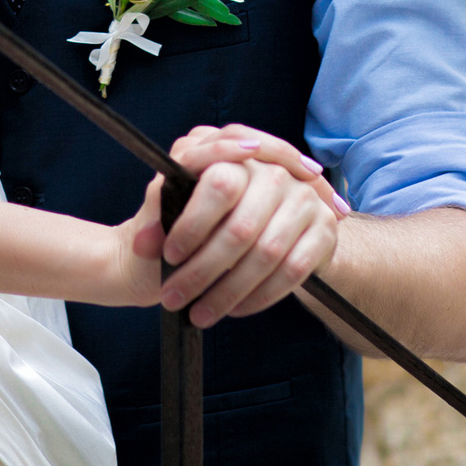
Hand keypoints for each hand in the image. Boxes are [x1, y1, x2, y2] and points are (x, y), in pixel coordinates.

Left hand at [137, 126, 343, 326]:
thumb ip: (158, 222)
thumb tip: (143, 242)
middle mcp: (272, 170)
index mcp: (231, 151)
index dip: (194, 223)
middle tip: (174, 297)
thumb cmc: (208, 215)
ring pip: (265, 254)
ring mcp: (302, 196)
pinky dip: (260, 296)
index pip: (219, 183)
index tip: (171, 255)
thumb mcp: (177, 209)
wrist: (265, 226)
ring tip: (199, 313)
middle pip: (240, 229)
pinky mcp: (322, 226)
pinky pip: (293, 269)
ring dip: (228, 292)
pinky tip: (235, 309)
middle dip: (202, 272)